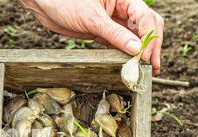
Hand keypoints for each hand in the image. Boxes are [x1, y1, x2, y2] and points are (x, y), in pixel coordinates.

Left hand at [19, 0, 163, 73]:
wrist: (45, 5)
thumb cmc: (66, 2)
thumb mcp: (92, 18)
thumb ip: (115, 34)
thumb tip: (136, 49)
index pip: (146, 17)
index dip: (148, 37)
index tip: (144, 55)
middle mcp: (121, 9)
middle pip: (146, 27)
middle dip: (151, 45)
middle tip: (152, 66)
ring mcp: (112, 21)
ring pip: (134, 37)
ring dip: (140, 52)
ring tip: (145, 69)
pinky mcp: (102, 33)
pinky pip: (119, 44)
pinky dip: (125, 54)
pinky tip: (129, 65)